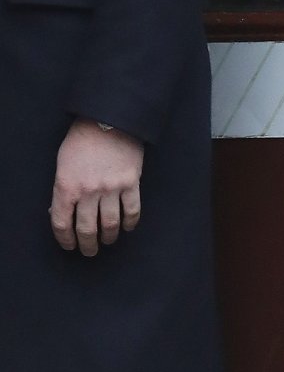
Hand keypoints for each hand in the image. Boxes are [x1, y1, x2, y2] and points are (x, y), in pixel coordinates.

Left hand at [50, 120, 143, 255]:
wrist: (109, 120)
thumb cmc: (82, 139)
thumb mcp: (62, 163)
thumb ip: (63, 188)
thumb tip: (63, 211)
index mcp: (67, 186)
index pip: (62, 222)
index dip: (65, 239)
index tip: (69, 245)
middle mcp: (88, 191)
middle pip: (87, 229)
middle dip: (87, 244)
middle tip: (89, 251)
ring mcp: (111, 188)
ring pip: (110, 224)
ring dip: (109, 237)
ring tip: (108, 241)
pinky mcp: (131, 184)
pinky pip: (132, 211)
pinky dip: (130, 223)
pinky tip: (127, 228)